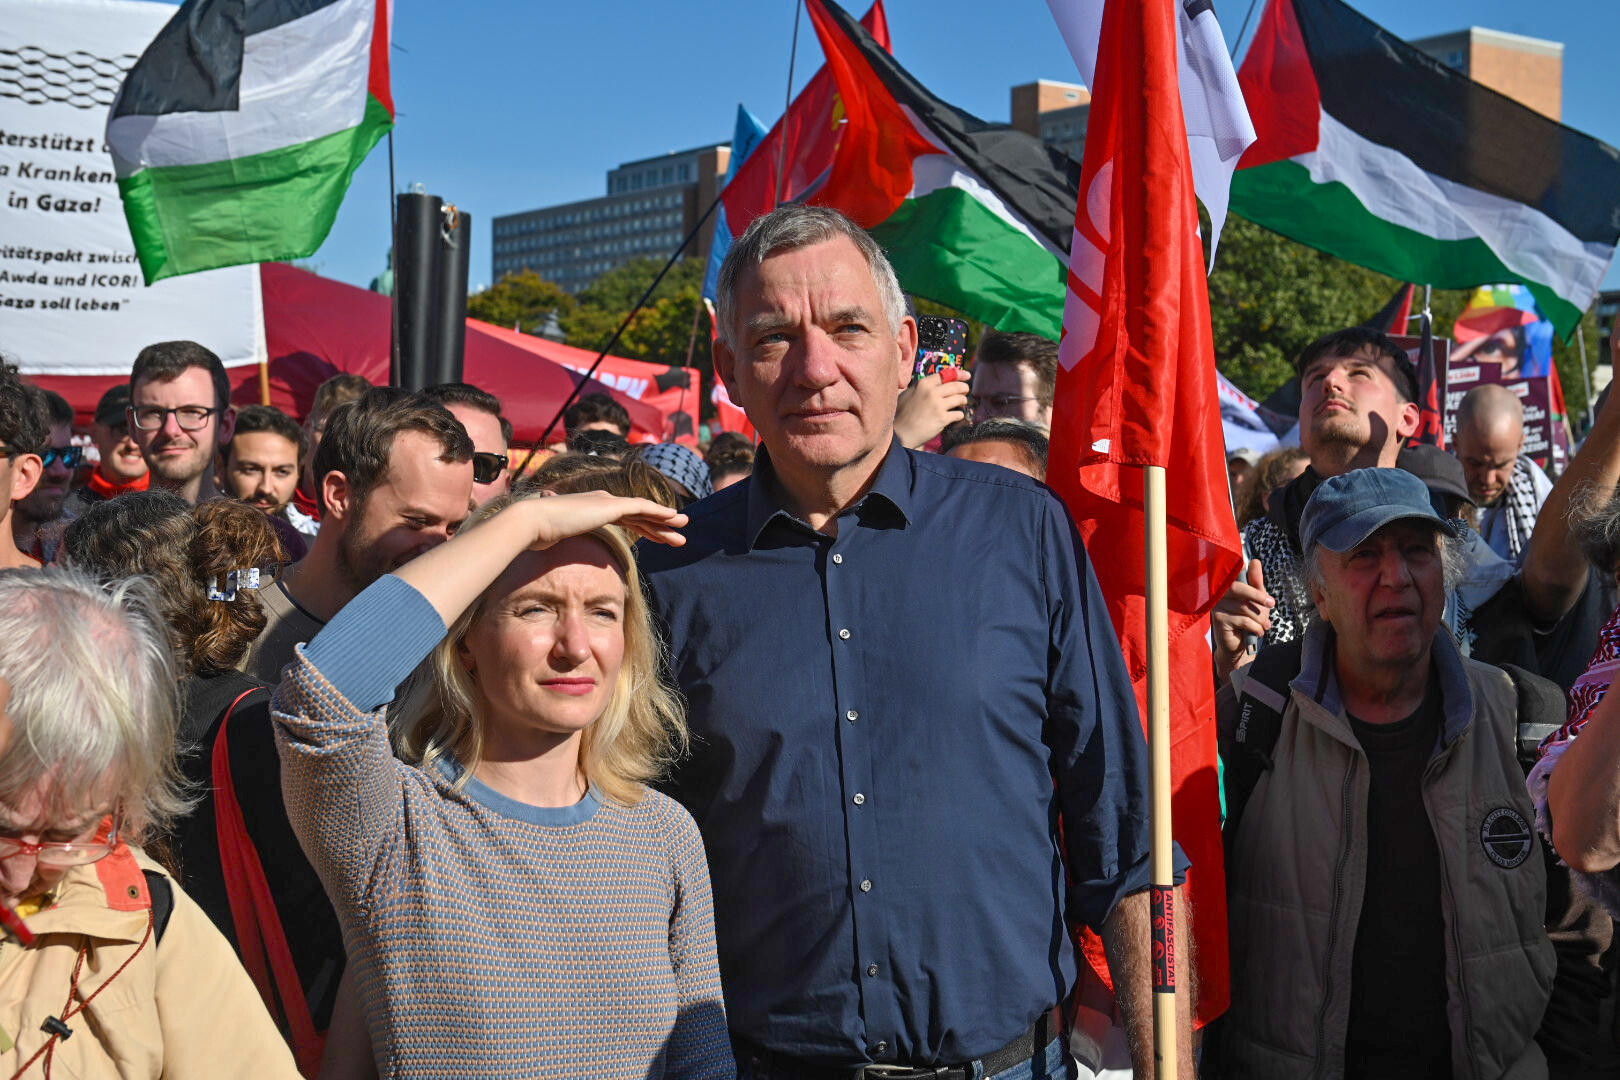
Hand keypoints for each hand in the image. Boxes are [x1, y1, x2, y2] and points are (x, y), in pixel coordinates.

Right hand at [521, 491, 687, 548]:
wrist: (532, 522)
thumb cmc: (539, 533)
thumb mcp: (556, 538)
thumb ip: (560, 537)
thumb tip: (550, 544)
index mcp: (593, 507)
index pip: (626, 517)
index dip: (644, 526)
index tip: (658, 536)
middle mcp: (603, 501)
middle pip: (639, 515)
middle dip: (660, 526)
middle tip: (678, 536)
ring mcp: (607, 502)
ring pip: (645, 512)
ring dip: (666, 522)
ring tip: (684, 530)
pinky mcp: (611, 506)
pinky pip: (642, 508)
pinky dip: (659, 512)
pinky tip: (674, 518)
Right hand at [894, 368, 972, 448]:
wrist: (900, 433)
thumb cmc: (901, 414)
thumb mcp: (908, 394)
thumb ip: (922, 388)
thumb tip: (934, 384)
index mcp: (923, 384)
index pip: (945, 375)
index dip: (959, 374)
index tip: (967, 375)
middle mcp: (931, 392)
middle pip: (956, 386)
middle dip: (964, 388)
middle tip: (965, 390)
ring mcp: (937, 406)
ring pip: (960, 399)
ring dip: (963, 400)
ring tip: (962, 403)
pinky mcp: (942, 419)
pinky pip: (958, 414)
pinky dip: (959, 415)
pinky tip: (956, 416)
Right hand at [1213, 558, 1272, 680]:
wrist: (1239, 646)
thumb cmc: (1248, 620)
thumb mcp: (1256, 600)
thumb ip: (1256, 582)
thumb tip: (1255, 561)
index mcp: (1227, 586)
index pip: (1234, 573)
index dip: (1247, 573)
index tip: (1259, 573)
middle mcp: (1218, 594)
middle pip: (1237, 588)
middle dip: (1257, 596)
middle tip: (1271, 604)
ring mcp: (1217, 607)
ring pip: (1244, 607)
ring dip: (1259, 618)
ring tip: (1264, 625)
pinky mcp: (1218, 620)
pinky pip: (1242, 620)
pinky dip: (1255, 627)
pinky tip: (1257, 632)